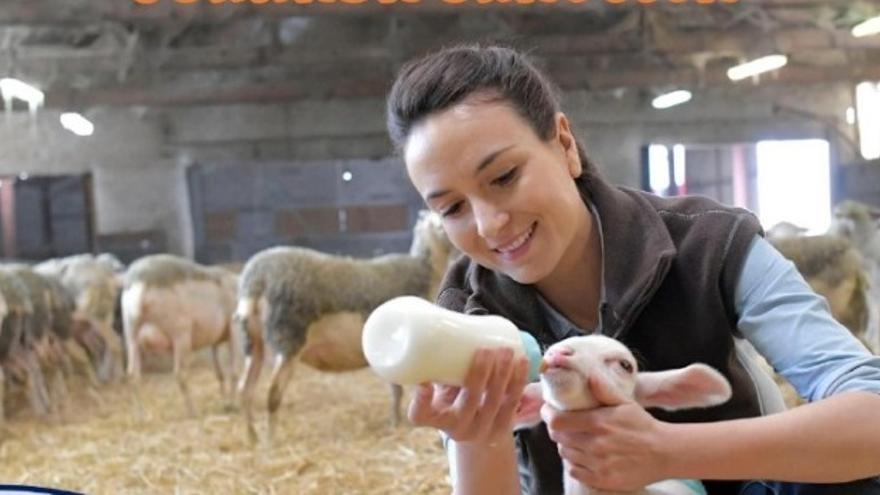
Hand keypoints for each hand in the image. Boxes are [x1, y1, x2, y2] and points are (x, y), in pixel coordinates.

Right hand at [408, 347, 528, 443]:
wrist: (475, 434)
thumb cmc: (451, 401)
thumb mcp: (438, 390)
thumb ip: (436, 368)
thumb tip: (436, 333)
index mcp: (434, 419)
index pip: (421, 414)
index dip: (422, 401)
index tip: (425, 383)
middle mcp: (457, 429)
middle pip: (468, 403)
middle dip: (479, 375)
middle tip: (484, 349)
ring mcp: (481, 429)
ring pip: (494, 401)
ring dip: (502, 374)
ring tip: (506, 351)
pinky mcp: (503, 426)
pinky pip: (512, 402)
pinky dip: (518, 381)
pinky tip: (522, 363)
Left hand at [541, 374, 669, 490]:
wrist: (664, 453)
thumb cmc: (642, 425)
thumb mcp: (625, 402)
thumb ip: (604, 388)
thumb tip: (589, 373)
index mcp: (599, 423)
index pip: (557, 421)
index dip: (548, 415)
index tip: (549, 410)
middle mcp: (596, 445)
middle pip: (558, 438)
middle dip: (557, 429)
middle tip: (564, 424)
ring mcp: (599, 465)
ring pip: (565, 454)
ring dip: (566, 446)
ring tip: (575, 439)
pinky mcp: (602, 479)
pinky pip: (575, 471)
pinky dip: (574, 463)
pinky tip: (583, 455)